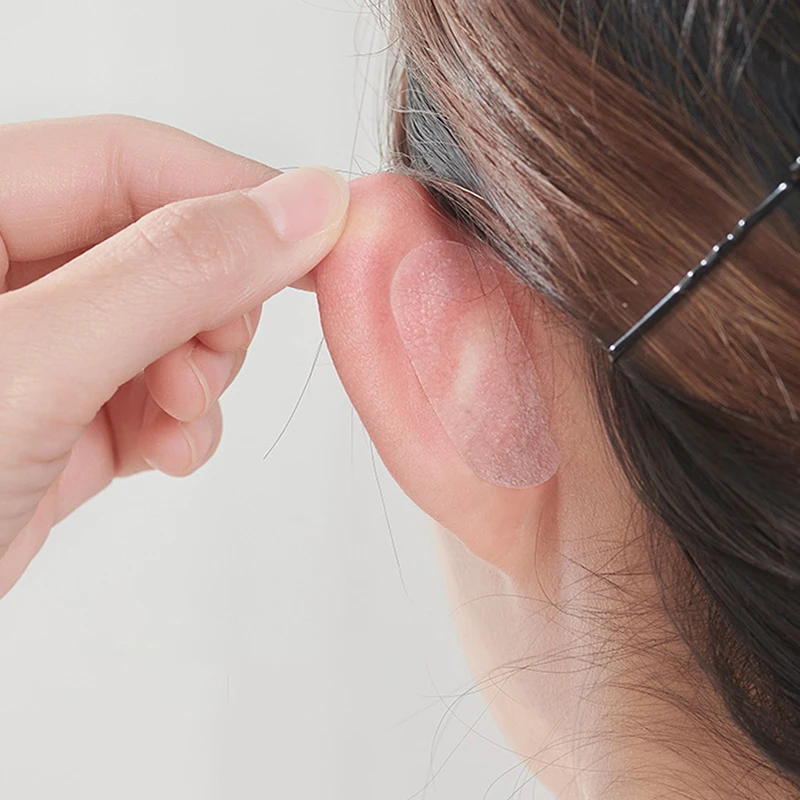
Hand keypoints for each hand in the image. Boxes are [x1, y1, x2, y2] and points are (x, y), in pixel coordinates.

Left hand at [0, 115, 348, 596]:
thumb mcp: (35, 366)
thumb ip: (171, 275)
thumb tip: (297, 209)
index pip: (130, 162)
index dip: (234, 194)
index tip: (322, 234)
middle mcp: (6, 275)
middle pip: (161, 244)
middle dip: (211, 306)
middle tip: (215, 358)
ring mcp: (36, 350)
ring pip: (171, 324)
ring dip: (202, 373)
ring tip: (184, 421)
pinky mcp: (61, 418)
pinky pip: (156, 393)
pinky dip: (185, 422)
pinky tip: (172, 452)